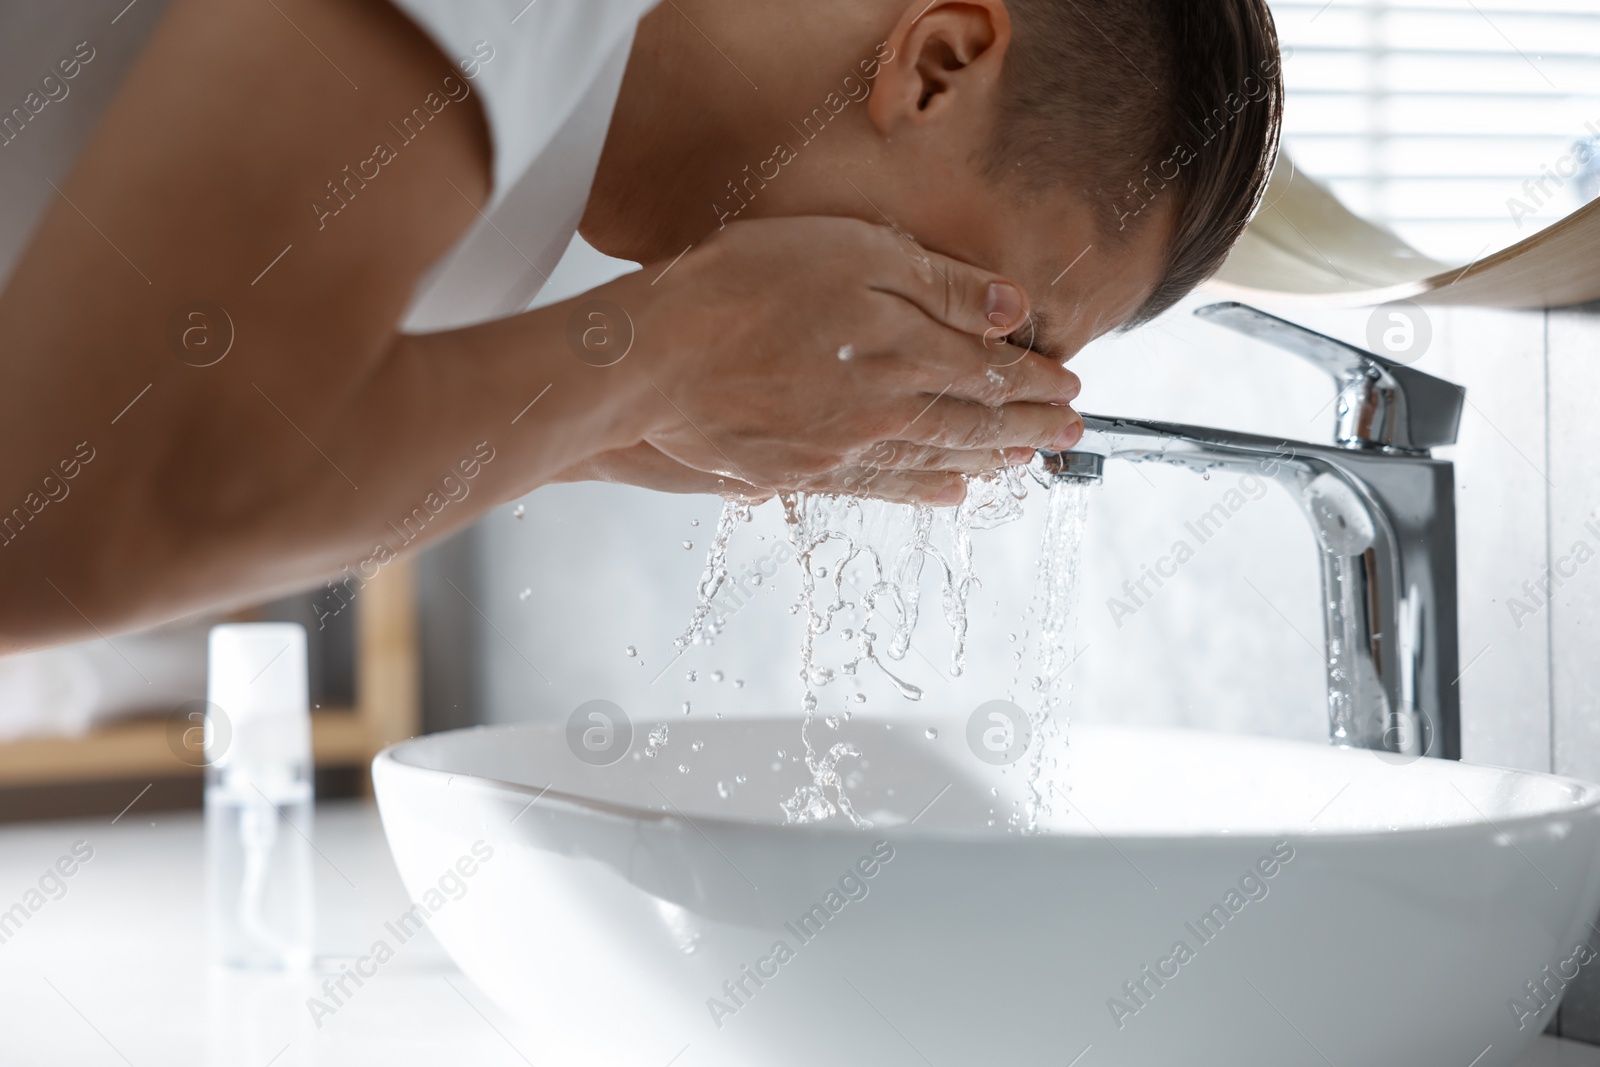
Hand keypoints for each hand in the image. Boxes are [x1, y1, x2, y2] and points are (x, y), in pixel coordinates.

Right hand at [601, 216, 1080, 502]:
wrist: (654, 357)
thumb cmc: (742, 285)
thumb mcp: (850, 252)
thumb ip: (936, 283)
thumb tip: (1010, 308)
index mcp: (906, 348)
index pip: (991, 371)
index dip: (1037, 381)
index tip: (1072, 388)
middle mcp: (887, 408)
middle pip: (975, 421)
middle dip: (1031, 427)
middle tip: (1072, 435)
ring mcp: (845, 448)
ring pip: (937, 457)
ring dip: (990, 460)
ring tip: (1027, 463)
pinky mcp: (802, 472)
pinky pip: (882, 486)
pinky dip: (925, 489)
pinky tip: (951, 492)